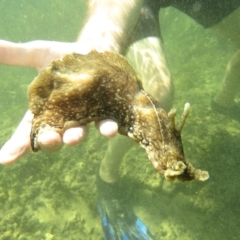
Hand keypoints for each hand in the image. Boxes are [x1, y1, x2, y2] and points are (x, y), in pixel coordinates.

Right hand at [0, 40, 117, 164]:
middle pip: (55, 136)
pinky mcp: (104, 111)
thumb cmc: (64, 56)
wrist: (94, 51)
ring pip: (80, 132)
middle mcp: (64, 117)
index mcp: (45, 108)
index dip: (17, 145)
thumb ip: (17, 55)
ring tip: (74, 139)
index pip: (28, 130)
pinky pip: (106, 122)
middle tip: (48, 140)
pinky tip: (111, 130)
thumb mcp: (39, 53)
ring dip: (77, 137)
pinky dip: (108, 127)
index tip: (4, 159)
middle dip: (50, 141)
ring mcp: (85, 116)